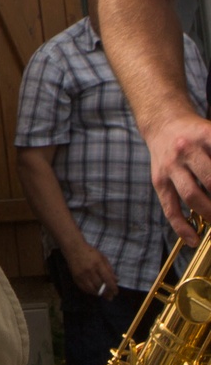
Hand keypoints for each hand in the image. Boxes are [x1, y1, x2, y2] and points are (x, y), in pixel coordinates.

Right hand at [64, 241, 118, 299]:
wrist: (73, 248)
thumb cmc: (90, 252)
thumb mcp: (102, 257)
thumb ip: (109, 269)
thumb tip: (116, 280)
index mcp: (98, 264)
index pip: (107, 279)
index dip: (113, 287)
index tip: (116, 292)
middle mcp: (90, 270)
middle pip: (100, 286)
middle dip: (107, 293)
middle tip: (110, 297)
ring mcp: (82, 275)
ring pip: (92, 289)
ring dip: (99, 293)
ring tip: (103, 294)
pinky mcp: (76, 278)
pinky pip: (84, 288)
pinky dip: (90, 292)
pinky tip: (95, 291)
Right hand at [144, 110, 210, 243]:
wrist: (163, 124)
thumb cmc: (197, 135)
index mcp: (205, 135)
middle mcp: (185, 149)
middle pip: (210, 179)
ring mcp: (171, 166)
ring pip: (191, 195)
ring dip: (209, 214)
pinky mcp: (159, 179)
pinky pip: (170, 207)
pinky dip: (182, 227)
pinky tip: (193, 239)